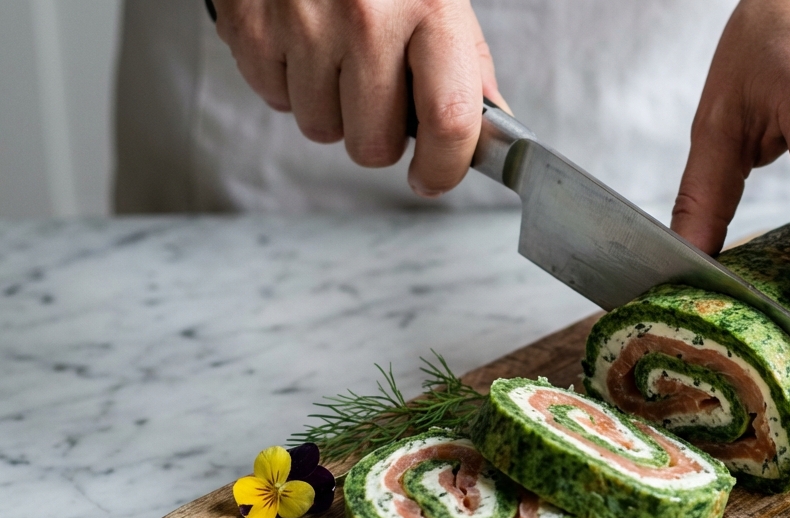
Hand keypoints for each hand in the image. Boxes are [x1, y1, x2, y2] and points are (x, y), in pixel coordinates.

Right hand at [212, 0, 508, 195]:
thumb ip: (467, 64)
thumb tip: (488, 131)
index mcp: (428, 6)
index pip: (449, 119)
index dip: (444, 169)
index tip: (433, 178)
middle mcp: (366, 17)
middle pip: (374, 144)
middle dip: (379, 137)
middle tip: (379, 98)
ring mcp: (303, 23)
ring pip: (321, 130)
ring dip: (331, 109)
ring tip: (336, 56)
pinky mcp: (250, 26)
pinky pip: (275, 99)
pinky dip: (289, 83)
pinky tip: (302, 42)